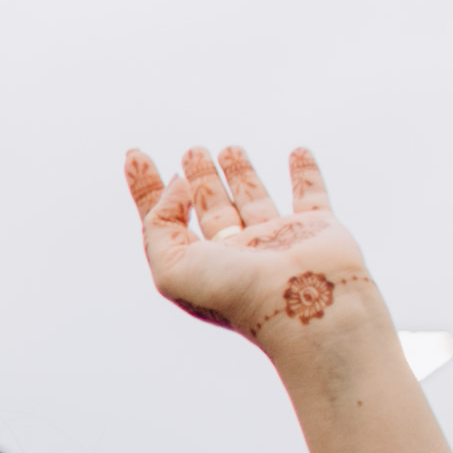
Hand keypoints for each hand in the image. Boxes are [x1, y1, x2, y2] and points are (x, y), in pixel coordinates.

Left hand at [124, 144, 377, 354]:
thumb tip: (176, 185)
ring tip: (228, 149)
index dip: (147, 187)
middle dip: (200, 178)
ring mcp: (278, 238)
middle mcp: (238, 253)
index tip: (134, 154)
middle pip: (212, 207)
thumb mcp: (172, 267)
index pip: (166, 220)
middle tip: (192, 151)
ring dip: (241, 173)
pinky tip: (299, 152)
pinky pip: (311, 194)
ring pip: (254, 199)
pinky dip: (307, 173)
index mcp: (201, 264)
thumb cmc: (235, 293)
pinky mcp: (318, 227)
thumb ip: (160, 225)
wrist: (303, 303)